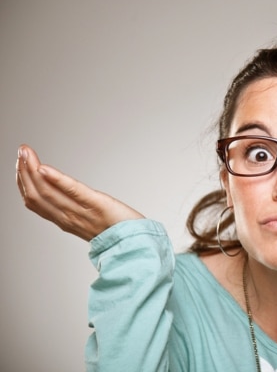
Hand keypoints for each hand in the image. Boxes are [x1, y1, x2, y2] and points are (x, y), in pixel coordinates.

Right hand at [16, 145, 144, 241]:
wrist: (137, 244)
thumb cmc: (119, 231)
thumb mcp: (90, 219)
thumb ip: (75, 208)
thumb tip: (65, 193)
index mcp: (65, 221)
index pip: (35, 201)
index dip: (23, 182)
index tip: (19, 163)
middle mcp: (68, 218)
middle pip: (36, 195)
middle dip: (24, 172)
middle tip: (20, 152)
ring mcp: (81, 212)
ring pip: (47, 192)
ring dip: (33, 170)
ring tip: (26, 154)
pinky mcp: (98, 204)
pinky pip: (73, 192)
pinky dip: (57, 180)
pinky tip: (45, 168)